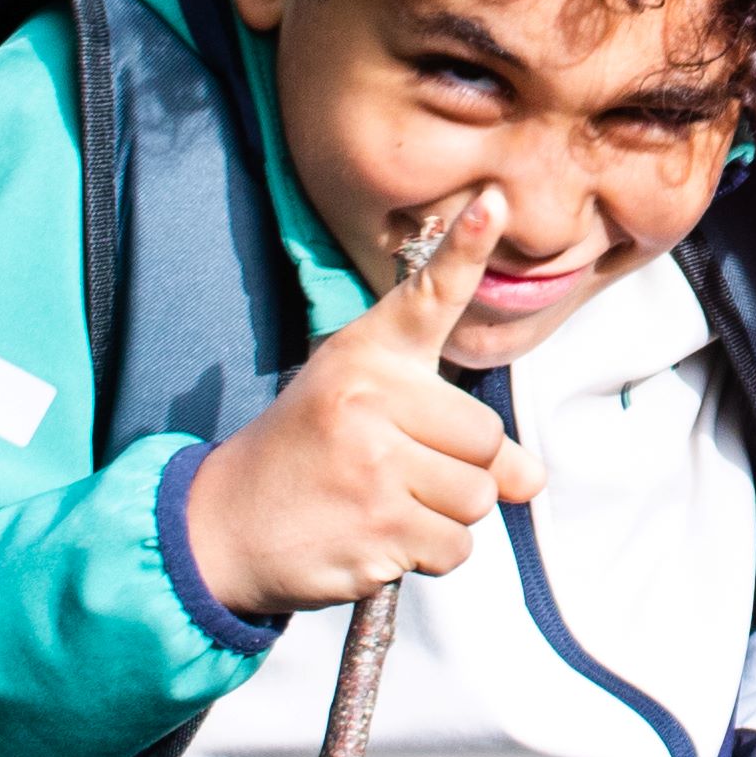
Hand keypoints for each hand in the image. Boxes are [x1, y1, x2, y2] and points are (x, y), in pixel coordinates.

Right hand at [180, 192, 546, 616]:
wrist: (223, 524)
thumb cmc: (311, 457)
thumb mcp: (370, 418)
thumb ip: (458, 438)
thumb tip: (531, 480)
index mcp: (367, 355)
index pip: (428, 296)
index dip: (465, 250)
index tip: (493, 202)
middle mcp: (371, 399)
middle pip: (486, 438)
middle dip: (461, 469)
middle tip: (398, 473)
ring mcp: (373, 465)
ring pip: (477, 498)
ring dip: (446, 516)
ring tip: (386, 505)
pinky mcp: (378, 528)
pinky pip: (454, 547)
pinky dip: (429, 554)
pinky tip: (379, 538)